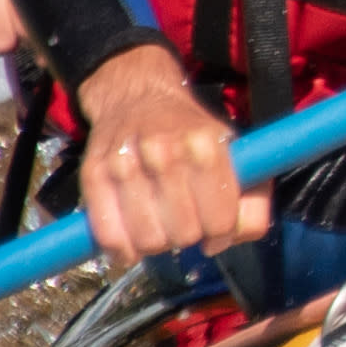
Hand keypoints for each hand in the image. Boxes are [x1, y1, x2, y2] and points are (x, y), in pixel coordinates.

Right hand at [70, 45, 265, 263]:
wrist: (138, 97)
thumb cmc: (192, 134)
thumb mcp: (237, 153)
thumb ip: (252, 199)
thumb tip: (235, 236)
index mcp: (206, 145)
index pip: (219, 221)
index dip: (221, 236)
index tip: (215, 231)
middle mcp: (164, 151)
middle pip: (184, 234)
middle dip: (189, 236)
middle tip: (185, 221)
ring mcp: (125, 162)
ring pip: (148, 241)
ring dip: (157, 243)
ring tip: (160, 224)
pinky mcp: (94, 174)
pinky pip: (109, 235)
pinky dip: (123, 249)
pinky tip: (133, 239)